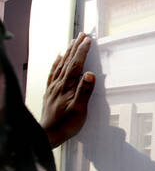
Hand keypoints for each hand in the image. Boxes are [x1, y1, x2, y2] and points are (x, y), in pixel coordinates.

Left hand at [41, 33, 94, 147]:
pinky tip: (58, 58)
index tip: (88, 40)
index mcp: (66, 87)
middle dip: (76, 47)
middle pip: (68, 61)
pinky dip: (56, 63)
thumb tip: (90, 74)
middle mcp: (58, 84)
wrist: (48, 135)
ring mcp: (53, 87)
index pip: (76, 65)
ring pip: (60, 65)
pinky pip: (53, 73)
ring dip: (68, 52)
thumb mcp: (79, 110)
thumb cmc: (65, 125)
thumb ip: (84, 91)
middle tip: (82, 35)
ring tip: (73, 42)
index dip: (82, 52)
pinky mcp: (50, 92)